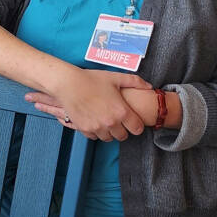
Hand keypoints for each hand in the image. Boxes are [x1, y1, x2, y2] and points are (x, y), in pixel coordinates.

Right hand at [25, 69, 150, 141]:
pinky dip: (95, 132)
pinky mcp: (85, 129)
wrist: (68, 84)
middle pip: (123, 137)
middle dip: (122, 130)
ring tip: (104, 121)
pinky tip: (94, 121)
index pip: (137, 129)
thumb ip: (134, 82)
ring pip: (108, 138)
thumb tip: (148, 86)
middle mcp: (111, 122)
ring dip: (108, 132)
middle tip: (117, 121)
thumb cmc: (90, 79)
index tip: (132, 121)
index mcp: (121, 111)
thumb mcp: (115, 77)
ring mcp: (97, 127)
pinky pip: (94, 137)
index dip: (136, 125)